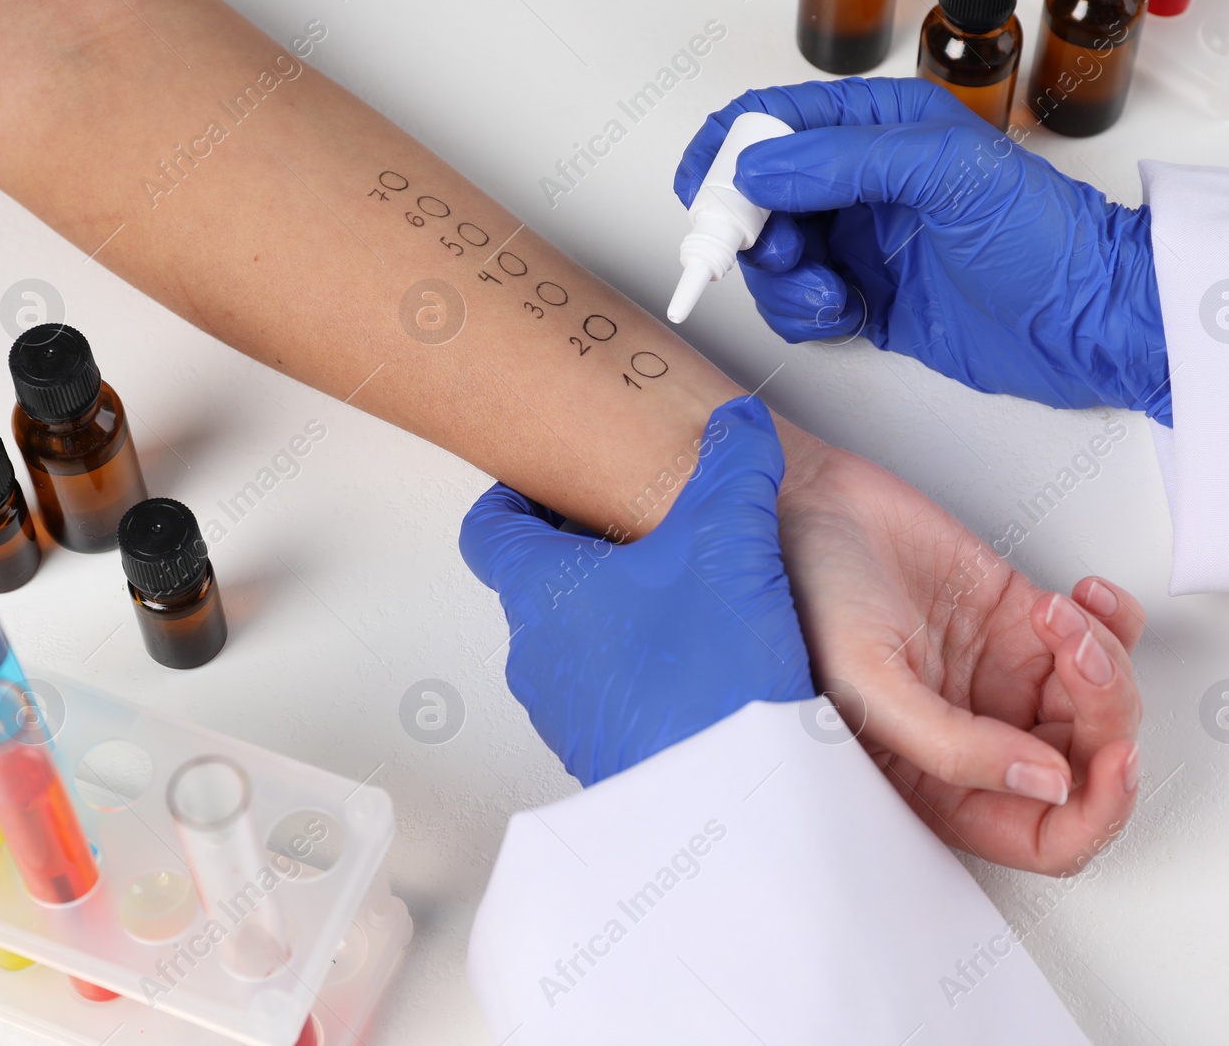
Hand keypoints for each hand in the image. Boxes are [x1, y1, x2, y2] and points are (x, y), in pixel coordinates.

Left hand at [459, 397, 813, 785]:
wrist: (727, 803)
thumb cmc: (704, 677)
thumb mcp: (729, 541)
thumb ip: (734, 467)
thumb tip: (738, 426)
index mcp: (541, 592)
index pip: (490, 532)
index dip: (511, 500)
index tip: (538, 487)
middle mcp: (538, 656)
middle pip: (536, 587)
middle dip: (583, 557)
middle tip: (631, 537)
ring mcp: (566, 714)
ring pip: (575, 647)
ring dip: (615, 620)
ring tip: (680, 604)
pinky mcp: (606, 757)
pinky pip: (610, 698)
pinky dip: (641, 675)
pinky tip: (702, 669)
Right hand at [675, 77, 1172, 424]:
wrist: (1088, 322)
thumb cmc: (1046, 237)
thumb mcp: (947, 174)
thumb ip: (846, 161)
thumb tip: (761, 165)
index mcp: (880, 129)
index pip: (773, 122)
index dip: (727, 151)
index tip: (707, 194)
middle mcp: (862, 183)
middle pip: (757, 197)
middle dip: (749, 230)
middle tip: (778, 254)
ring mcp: (861, 244)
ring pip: (771, 258)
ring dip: (782, 283)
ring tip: (831, 294)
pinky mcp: (866, 301)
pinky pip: (799, 306)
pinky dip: (805, 317)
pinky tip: (848, 315)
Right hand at [775, 438, 1143, 873]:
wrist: (811, 507)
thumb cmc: (810, 595)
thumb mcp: (870, 686)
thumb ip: (958, 749)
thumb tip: (1052, 786)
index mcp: (937, 783)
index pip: (1042, 835)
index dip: (1094, 812)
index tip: (1112, 761)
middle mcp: (979, 739)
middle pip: (1088, 765)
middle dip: (1105, 715)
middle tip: (1078, 660)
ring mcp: (1007, 681)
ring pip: (1103, 701)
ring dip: (1103, 657)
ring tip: (1058, 613)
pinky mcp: (1025, 624)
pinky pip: (1104, 641)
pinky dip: (1113, 621)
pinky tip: (1080, 598)